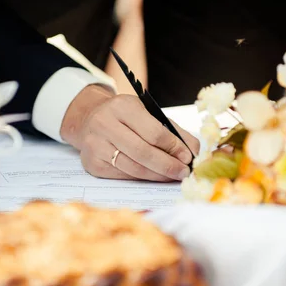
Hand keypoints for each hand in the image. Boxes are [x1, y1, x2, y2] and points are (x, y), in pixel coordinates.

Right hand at [61, 85, 199, 181]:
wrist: (89, 120)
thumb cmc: (125, 117)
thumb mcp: (147, 114)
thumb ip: (173, 131)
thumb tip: (195, 151)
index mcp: (122, 107)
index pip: (154, 132)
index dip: (174, 147)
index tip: (188, 157)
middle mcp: (105, 124)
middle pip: (143, 152)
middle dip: (168, 165)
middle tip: (183, 172)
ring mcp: (96, 145)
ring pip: (133, 167)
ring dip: (157, 175)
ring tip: (173, 176)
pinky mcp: (92, 164)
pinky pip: (123, 175)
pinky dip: (142, 178)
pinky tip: (154, 177)